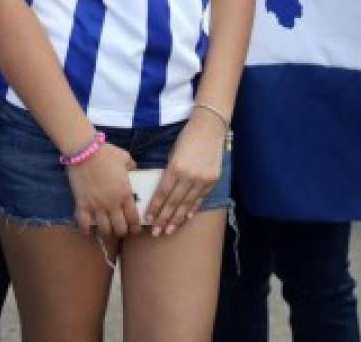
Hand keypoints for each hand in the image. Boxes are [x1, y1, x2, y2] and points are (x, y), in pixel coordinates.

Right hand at [68, 143, 140, 237]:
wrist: (84, 151)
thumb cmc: (106, 153)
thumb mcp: (124, 157)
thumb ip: (131, 165)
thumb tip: (134, 168)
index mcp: (125, 193)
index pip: (133, 217)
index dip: (135, 226)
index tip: (135, 229)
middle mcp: (112, 204)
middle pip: (120, 228)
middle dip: (122, 231)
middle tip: (121, 230)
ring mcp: (96, 206)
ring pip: (104, 230)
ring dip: (107, 233)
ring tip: (107, 232)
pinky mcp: (82, 205)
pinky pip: (84, 224)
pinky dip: (86, 230)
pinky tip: (88, 230)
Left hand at [146, 113, 225, 236]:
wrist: (209, 128)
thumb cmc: (187, 138)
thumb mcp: (173, 153)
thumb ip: (169, 172)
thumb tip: (162, 192)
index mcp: (175, 167)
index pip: (163, 193)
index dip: (155, 207)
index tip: (148, 219)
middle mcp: (189, 176)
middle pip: (174, 202)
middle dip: (164, 219)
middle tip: (156, 232)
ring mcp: (202, 180)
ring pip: (187, 204)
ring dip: (177, 219)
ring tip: (168, 230)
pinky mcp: (212, 181)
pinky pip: (200, 199)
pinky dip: (192, 209)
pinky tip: (185, 218)